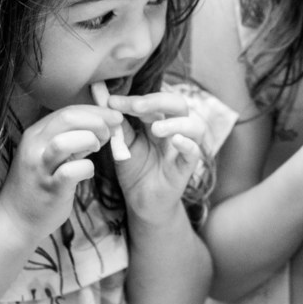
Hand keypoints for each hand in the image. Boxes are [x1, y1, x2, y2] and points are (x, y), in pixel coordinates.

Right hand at [0, 105, 118, 239]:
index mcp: (36, 134)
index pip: (68, 111)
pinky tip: (87, 172)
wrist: (15, 219)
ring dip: (89, 140)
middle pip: (68, 118)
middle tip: (109, 133)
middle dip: (97, 121)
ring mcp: (40, 168)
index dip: (96, 111)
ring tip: (97, 148)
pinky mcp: (49, 188)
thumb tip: (102, 123)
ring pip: (65, 142)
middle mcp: (34, 147)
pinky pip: (71, 172)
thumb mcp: (49, 153)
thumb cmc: (39, 183)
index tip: (113, 118)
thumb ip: (71, 137)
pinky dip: (87, 168)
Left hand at [104, 90, 206, 217]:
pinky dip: (187, 144)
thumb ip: (121, 127)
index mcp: (158, 122)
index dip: (133, 100)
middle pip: (177, 105)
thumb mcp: (124, 146)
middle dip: (157, 102)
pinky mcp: (187, 167)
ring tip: (156, 128)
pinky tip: (176, 141)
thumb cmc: (136, 171)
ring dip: (176, 123)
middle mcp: (175, 131)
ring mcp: (183, 148)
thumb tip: (107, 104)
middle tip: (136, 106)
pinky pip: (194, 152)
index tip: (112, 101)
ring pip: (194, 126)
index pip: (152, 103)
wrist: (143, 203)